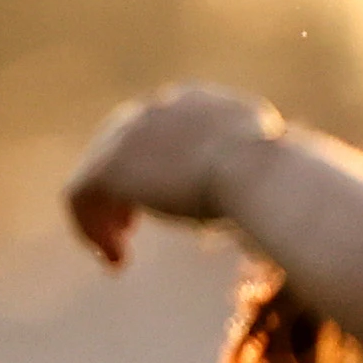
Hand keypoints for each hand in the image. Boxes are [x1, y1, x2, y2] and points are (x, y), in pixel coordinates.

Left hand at [63, 86, 283, 266]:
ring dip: (104, 216)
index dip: (155, 167)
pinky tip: (116, 260)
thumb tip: (268, 201)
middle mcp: (156, 109)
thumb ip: (255, 176)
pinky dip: (90, 230)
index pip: (159, 128)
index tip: (164, 200)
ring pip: (96, 175)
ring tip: (119, 252)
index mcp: (197, 102)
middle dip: (122, 190)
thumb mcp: (273, 172)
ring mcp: (128, 135)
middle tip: (129, 228)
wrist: (260, 173)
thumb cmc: (283, 180)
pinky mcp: (109, 166)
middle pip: (119, 147)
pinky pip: (79, 197)